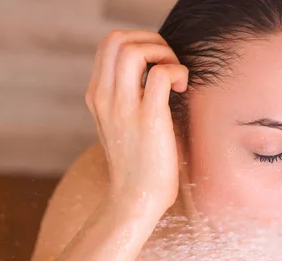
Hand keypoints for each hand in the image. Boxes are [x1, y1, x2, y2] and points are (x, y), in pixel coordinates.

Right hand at [85, 30, 188, 212]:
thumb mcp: (122, 126)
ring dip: (162, 52)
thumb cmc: (138, 165)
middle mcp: (105, 97)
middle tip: (169, 62)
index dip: (139, 43)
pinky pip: (160, 74)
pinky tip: (183, 87)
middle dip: (150, 40)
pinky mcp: (148, 118)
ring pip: (133, 50)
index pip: (109, 46)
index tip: (158, 62)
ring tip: (176, 74)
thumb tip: (155, 77)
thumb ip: (127, 100)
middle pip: (117, 39)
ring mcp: (123, 107)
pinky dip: (177, 71)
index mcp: (97, 96)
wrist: (135, 199)